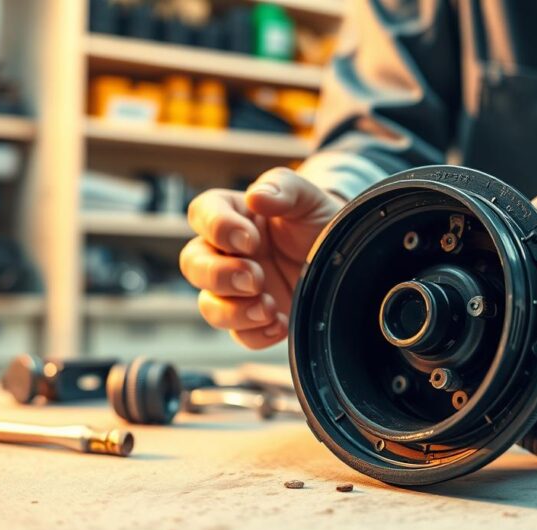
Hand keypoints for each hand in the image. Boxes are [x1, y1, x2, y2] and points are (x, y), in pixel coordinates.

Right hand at [179, 167, 342, 348]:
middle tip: (255, 278)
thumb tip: (256, 195)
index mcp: (235, 216)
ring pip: (208, 305)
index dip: (217, 228)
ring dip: (233, 311)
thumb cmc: (319, 221)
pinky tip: (281, 323)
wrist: (344, 258)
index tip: (250, 240)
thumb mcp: (309, 197)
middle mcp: (228, 253)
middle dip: (219, 275)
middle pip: (192, 264)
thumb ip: (283, 187)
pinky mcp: (254, 319)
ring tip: (268, 308)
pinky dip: (256, 334)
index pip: (202, 214)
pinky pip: (239, 335)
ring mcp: (238, 290)